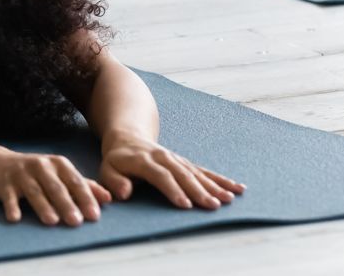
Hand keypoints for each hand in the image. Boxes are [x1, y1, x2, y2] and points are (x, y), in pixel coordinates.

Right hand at [0, 150, 111, 225]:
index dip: (85, 198)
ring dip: (43, 206)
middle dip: (67, 204)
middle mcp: (40, 165)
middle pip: (55, 187)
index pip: (75, 182)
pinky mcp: (4, 183)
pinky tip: (15, 218)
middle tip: (77, 221)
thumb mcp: (59, 174)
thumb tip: (108, 198)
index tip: (94, 215)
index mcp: (57, 164)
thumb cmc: (34, 172)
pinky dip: (12, 206)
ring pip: (34, 191)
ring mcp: (21, 174)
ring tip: (52, 221)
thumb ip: (83, 185)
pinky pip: (8, 196)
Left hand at [100, 135, 243, 209]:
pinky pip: (204, 171)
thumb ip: (114, 181)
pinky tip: (236, 188)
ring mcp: (176, 159)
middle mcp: (163, 158)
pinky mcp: (184, 162)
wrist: (127, 138)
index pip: (161, 176)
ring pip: (197, 173)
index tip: (185, 205)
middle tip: (213, 205)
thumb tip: (124, 193)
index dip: (173, 190)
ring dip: (214, 185)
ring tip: (230, 199)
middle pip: (183, 174)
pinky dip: (221, 179)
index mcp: (144, 160)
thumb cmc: (116, 160)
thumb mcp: (107, 169)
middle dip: (199, 191)